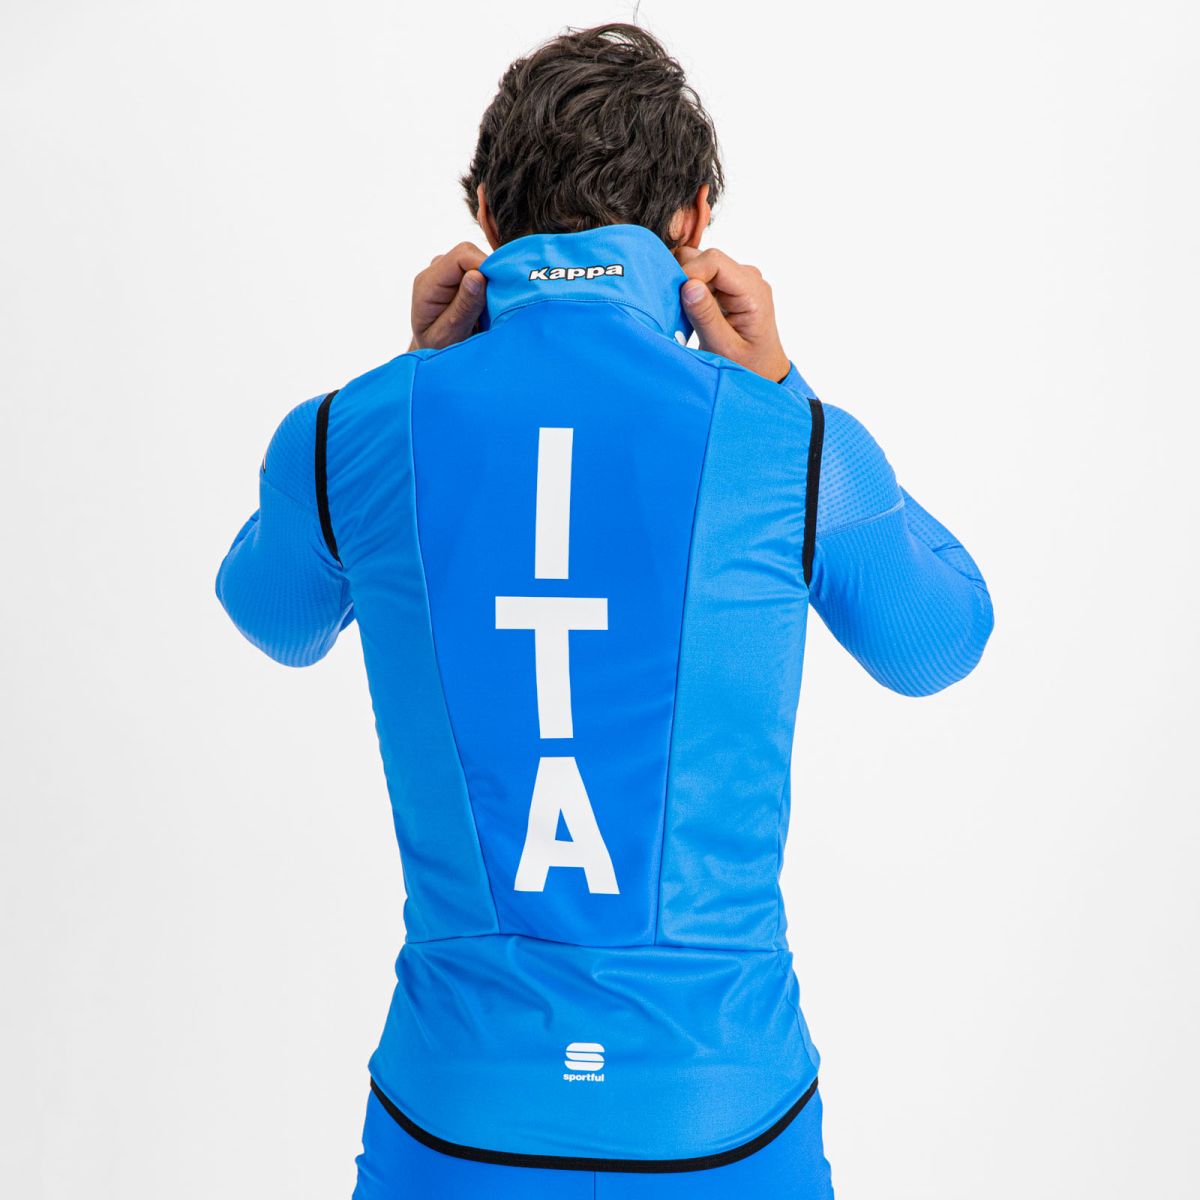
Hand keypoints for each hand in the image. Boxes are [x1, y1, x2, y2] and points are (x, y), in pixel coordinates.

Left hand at [409, 242, 488, 350]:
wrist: (434, 354)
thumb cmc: (438, 350)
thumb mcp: (449, 335)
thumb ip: (463, 307)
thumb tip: (477, 276)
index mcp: (428, 284)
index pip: (460, 256)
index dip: (486, 266)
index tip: (502, 289)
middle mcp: (435, 272)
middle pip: (470, 255)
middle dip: (490, 275)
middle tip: (498, 304)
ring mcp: (447, 273)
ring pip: (477, 261)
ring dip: (490, 282)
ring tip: (490, 309)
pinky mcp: (458, 277)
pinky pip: (480, 271)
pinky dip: (490, 286)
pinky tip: (489, 305)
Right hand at [675, 247, 790, 382]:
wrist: (764, 373)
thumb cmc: (748, 366)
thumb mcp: (724, 348)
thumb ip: (706, 317)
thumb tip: (688, 286)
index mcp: (753, 291)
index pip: (714, 261)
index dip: (688, 273)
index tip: (672, 298)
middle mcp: (748, 278)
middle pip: (705, 258)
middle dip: (683, 278)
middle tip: (672, 307)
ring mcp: (738, 280)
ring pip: (699, 265)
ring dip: (684, 285)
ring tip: (680, 313)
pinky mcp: (727, 287)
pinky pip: (702, 277)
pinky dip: (688, 291)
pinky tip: (686, 312)